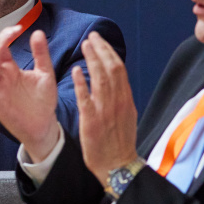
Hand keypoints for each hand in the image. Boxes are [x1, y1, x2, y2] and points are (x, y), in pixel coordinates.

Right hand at [0, 28, 59, 160]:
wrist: (45, 125)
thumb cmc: (43, 101)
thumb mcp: (45, 73)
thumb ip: (41, 54)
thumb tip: (37, 32)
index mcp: (9, 68)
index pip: (0, 47)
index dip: (6, 35)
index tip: (18, 27)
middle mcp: (0, 77)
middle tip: (12, 31)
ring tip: (4, 44)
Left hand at [73, 31, 138, 186]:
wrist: (118, 166)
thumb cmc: (120, 142)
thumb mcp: (127, 115)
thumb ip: (121, 97)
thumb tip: (118, 81)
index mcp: (126, 98)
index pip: (119, 68)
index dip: (109, 52)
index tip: (100, 41)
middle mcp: (117, 101)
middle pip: (111, 68)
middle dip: (101, 49)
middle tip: (92, 37)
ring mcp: (105, 110)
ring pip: (101, 78)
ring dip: (93, 59)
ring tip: (85, 45)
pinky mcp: (92, 121)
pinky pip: (86, 98)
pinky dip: (82, 83)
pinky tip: (76, 71)